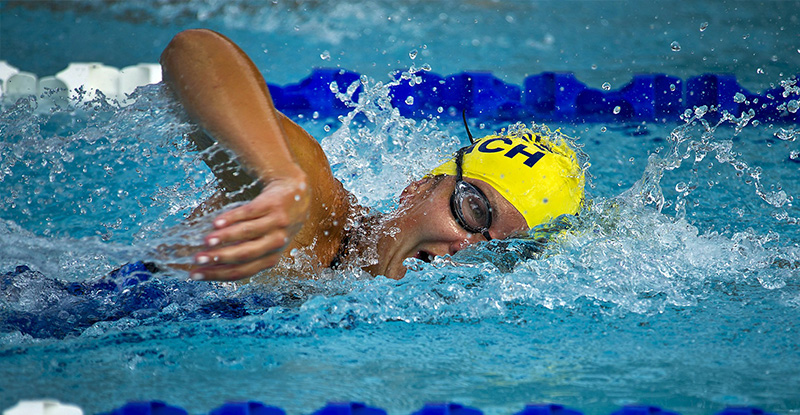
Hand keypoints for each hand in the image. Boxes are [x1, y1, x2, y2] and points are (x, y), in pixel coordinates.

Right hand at [189, 174, 309, 280]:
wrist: (295, 193)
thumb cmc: (272, 223)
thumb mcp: (263, 242)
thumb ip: (240, 251)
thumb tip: (203, 260)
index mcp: (270, 258)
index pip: (241, 271)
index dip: (217, 275)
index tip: (194, 274)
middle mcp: (275, 243)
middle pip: (244, 255)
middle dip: (219, 258)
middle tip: (197, 259)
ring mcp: (276, 224)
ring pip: (247, 233)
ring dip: (225, 238)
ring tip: (206, 241)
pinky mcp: (273, 205)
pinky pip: (250, 213)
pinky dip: (232, 218)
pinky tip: (217, 222)